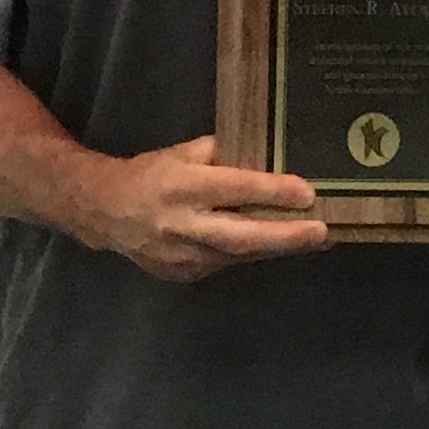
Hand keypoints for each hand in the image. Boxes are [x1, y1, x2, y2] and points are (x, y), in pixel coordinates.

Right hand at [82, 136, 329, 281]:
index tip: (307, 193)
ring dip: (277, 247)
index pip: (235, 189)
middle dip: (286, 236)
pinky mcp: (183, 274)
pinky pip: (225, 263)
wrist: (105, 213)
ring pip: (239, 254)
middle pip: (242, 235)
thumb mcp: (183, 153)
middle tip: (323, 232)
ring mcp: (182, 256)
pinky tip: (274, 245)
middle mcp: (182, 224)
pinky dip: (251, 254)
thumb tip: (268, 158)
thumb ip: (223, 156)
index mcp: (182, 186)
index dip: (273, 192)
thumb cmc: (151, 174)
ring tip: (313, 239)